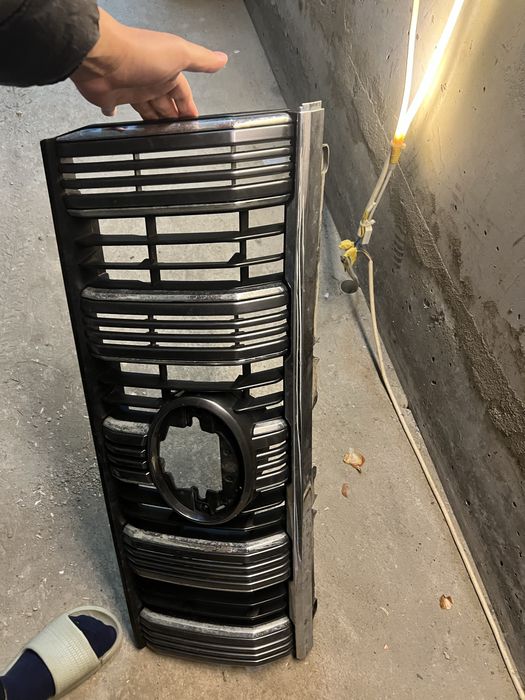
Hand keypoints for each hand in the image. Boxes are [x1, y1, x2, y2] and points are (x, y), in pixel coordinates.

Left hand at [70, 8, 227, 118]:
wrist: (101, 56)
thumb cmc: (139, 52)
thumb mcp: (179, 54)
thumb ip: (200, 60)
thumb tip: (222, 59)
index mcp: (167, 71)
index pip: (183, 93)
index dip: (189, 108)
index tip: (194, 121)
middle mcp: (149, 80)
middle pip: (165, 103)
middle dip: (172, 118)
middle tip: (179, 133)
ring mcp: (129, 89)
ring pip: (146, 109)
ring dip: (153, 120)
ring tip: (160, 134)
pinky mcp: (111, 98)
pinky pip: (116, 109)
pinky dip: (120, 117)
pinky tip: (124, 123)